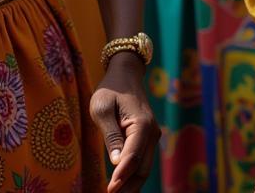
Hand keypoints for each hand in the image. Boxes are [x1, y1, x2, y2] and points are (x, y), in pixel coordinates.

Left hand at [90, 54, 160, 192]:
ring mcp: (152, 136)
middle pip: (142, 168)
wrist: (125, 73)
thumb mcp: (102, 107)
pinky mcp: (148, 138)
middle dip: (128, 185)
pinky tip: (123, 183)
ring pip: (144, 167)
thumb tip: (116, 163)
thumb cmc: (110, 89)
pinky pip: (143, 160)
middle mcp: (152, 133)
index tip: (110, 189)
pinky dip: (134, 172)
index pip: (132, 157)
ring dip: (132, 182)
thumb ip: (110, 135)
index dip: (121, 175)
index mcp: (142, 125)